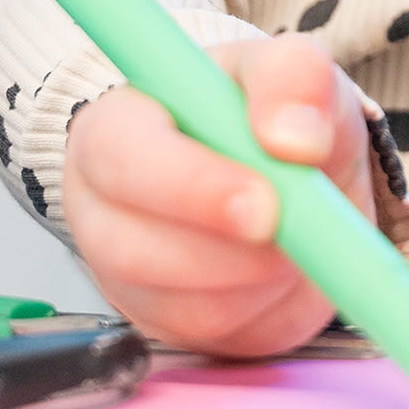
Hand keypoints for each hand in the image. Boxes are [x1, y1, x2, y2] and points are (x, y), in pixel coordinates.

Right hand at [64, 35, 380, 357]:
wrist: (267, 161)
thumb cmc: (259, 110)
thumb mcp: (283, 69)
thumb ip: (293, 77)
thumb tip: (297, 138)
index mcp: (112, 131)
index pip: (124, 162)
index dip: (194, 189)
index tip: (266, 205)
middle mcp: (101, 212)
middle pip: (135, 253)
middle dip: (231, 254)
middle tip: (302, 235)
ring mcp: (128, 282)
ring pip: (186, 308)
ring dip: (263, 281)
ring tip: (307, 234)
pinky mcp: (172, 329)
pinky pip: (222, 340)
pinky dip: (272, 310)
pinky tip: (292, 268)